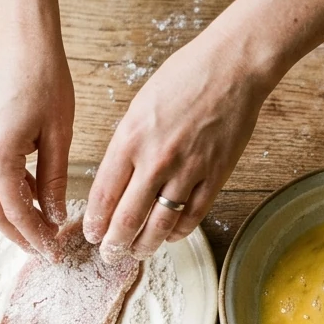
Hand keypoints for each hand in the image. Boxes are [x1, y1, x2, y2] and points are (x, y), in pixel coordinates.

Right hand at [0, 30, 73, 257]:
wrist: (22, 42)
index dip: (36, 236)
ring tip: (43, 228)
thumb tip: (56, 214)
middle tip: (46, 250)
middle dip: (20, 235)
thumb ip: (55, 179)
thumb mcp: (60, 135)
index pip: (17, 212)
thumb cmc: (45, 79)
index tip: (55, 252)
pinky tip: (33, 197)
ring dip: (13, 215)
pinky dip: (8, 192)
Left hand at [84, 18, 276, 260]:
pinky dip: (179, 231)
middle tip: (109, 255)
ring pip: (160, 224)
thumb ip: (127, 144)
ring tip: (138, 252)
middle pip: (127, 217)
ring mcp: (188, 171)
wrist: (233, 69)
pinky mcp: (215, 176)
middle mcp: (156, 160)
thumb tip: (118, 178)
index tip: (91, 233)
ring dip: (145, 244)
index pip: (103, 193)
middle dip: (115, 243)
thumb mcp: (140, 106)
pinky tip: (170, 235)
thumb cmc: (185, 77)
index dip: (94, 221)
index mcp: (130, 139)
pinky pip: (192, 216)